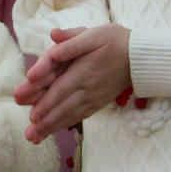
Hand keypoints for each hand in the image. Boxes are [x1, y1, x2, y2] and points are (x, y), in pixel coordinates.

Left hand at [13, 25, 131, 142]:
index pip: (61, 89)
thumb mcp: (93, 33)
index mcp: (84, 71)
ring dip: (53, 127)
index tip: (32, 116)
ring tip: (36, 138)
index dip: (46, 103)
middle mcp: (88, 88)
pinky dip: (66, 124)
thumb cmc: (115, 41)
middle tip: (29, 135)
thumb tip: (53, 36)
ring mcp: (94, 97)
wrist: (141, 57)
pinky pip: (81, 115)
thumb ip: (71, 39)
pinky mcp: (99, 101)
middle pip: (63, 107)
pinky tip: (53, 130)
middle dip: (45, 122)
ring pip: (71, 114)